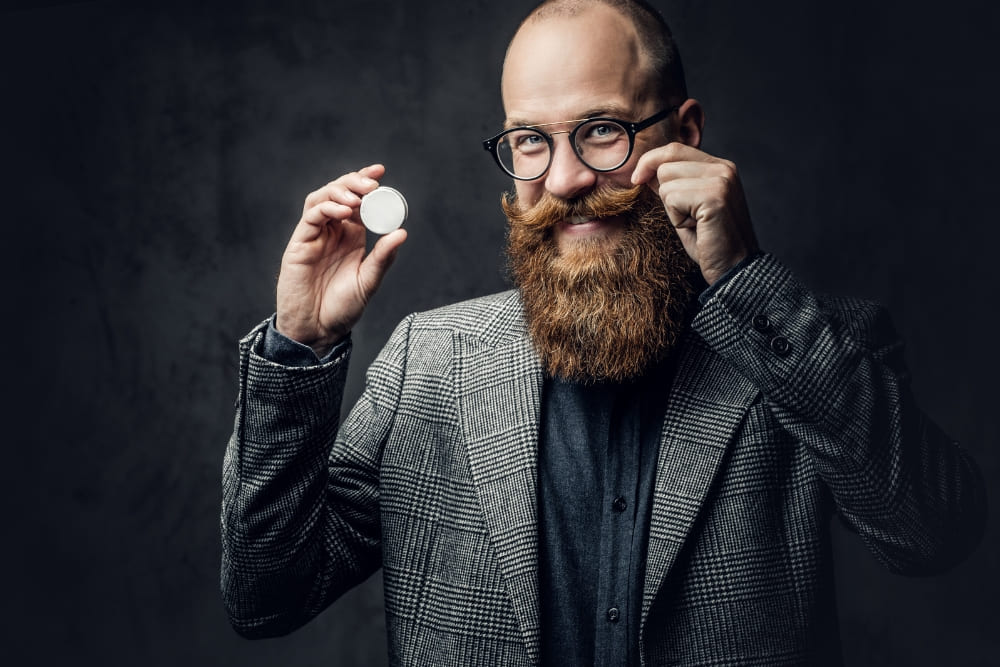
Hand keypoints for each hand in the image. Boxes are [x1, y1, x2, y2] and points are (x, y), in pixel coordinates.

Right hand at [275, 164, 406, 354]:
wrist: (317, 330)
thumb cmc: (342, 309)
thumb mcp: (369, 282)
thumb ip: (383, 258)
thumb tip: (402, 232)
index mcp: (351, 236)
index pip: (358, 200)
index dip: (366, 183)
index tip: (381, 172)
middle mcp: (332, 231)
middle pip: (338, 193)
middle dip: (354, 182)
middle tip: (372, 184)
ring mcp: (314, 236)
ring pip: (321, 199)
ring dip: (339, 192)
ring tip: (357, 198)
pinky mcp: (299, 244)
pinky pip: (310, 217)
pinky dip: (326, 209)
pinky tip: (344, 213)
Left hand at [631, 143, 758, 284]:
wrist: (735, 269)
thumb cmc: (710, 243)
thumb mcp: (686, 208)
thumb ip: (673, 185)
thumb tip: (646, 170)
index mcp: (720, 167)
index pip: (675, 149)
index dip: (650, 162)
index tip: (637, 180)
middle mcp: (724, 168)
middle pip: (666, 162)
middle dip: (664, 192)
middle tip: (686, 216)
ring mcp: (721, 180)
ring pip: (666, 180)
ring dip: (671, 207)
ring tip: (694, 223)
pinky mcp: (714, 196)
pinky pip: (672, 197)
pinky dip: (676, 217)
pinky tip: (696, 228)